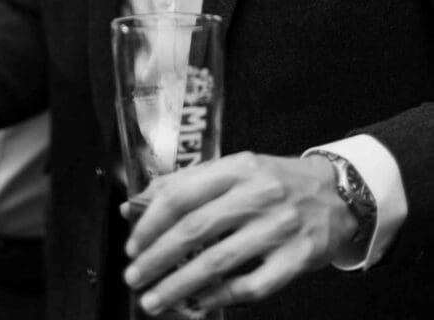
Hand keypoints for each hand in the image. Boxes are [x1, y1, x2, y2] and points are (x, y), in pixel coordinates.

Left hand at [123, 152, 357, 314]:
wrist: (338, 194)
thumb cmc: (276, 181)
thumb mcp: (235, 168)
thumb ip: (189, 182)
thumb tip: (136, 202)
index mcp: (236, 168)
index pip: (181, 194)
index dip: (150, 223)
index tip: (132, 244)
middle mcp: (256, 195)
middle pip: (194, 229)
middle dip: (157, 257)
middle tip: (135, 276)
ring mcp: (278, 228)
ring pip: (217, 261)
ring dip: (179, 285)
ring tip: (155, 299)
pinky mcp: (296, 259)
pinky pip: (251, 285)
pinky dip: (220, 298)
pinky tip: (199, 303)